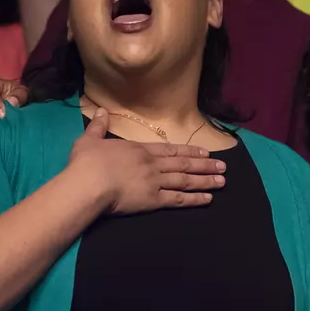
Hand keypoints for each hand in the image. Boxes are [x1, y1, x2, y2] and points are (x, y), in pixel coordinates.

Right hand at [67, 109, 226, 214]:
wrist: (88, 184)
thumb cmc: (86, 163)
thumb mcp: (90, 140)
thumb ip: (98, 126)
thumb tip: (100, 110)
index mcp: (139, 150)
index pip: (170, 149)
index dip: (189, 151)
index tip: (205, 152)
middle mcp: (152, 164)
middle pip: (184, 164)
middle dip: (205, 165)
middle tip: (223, 166)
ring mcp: (155, 182)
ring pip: (186, 180)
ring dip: (205, 181)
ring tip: (222, 181)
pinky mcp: (153, 200)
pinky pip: (178, 199)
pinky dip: (194, 199)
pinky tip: (208, 199)